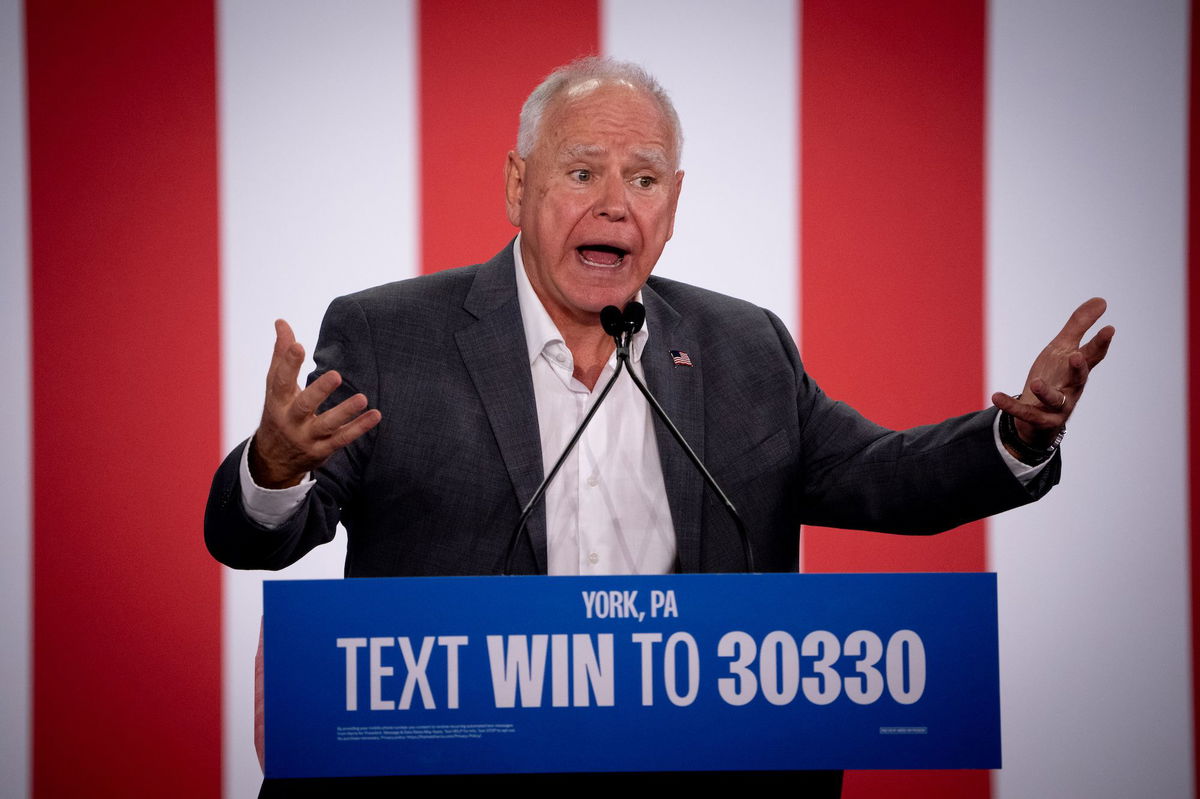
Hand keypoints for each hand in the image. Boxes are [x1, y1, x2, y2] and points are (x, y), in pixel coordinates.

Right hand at [249, 319, 381, 487]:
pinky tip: (375, 415)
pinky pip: (342, 439)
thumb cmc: (278, 412)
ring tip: (363, 398)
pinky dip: (359, 428)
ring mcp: (307, 437)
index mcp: (277, 401)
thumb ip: (281, 355)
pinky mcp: (322, 449)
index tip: (297, 345)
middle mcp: (290, 420)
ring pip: (327, 425)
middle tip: (336, 374)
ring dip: (345, 412)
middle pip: (303, 405)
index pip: (280, 381)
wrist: (273, 460)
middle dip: (319, 391)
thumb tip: (281, 321)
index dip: (288, 363)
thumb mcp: (275, 387)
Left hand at [991, 297, 1113, 450]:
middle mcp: (1072, 388)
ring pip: (1054, 400)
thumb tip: (1102, 300)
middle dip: (1079, 368)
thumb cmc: (1055, 377)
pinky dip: (1011, 405)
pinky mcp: (1040, 420)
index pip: (1093, 355)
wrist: (1040, 417)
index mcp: (1077, 370)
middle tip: (1077, 356)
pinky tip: (996, 396)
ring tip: (1035, 382)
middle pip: (1079, 379)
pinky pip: (1024, 413)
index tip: (1110, 328)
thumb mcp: (1062, 349)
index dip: (1101, 343)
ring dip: (1046, 392)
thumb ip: (1079, 326)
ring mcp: (1057, 407)